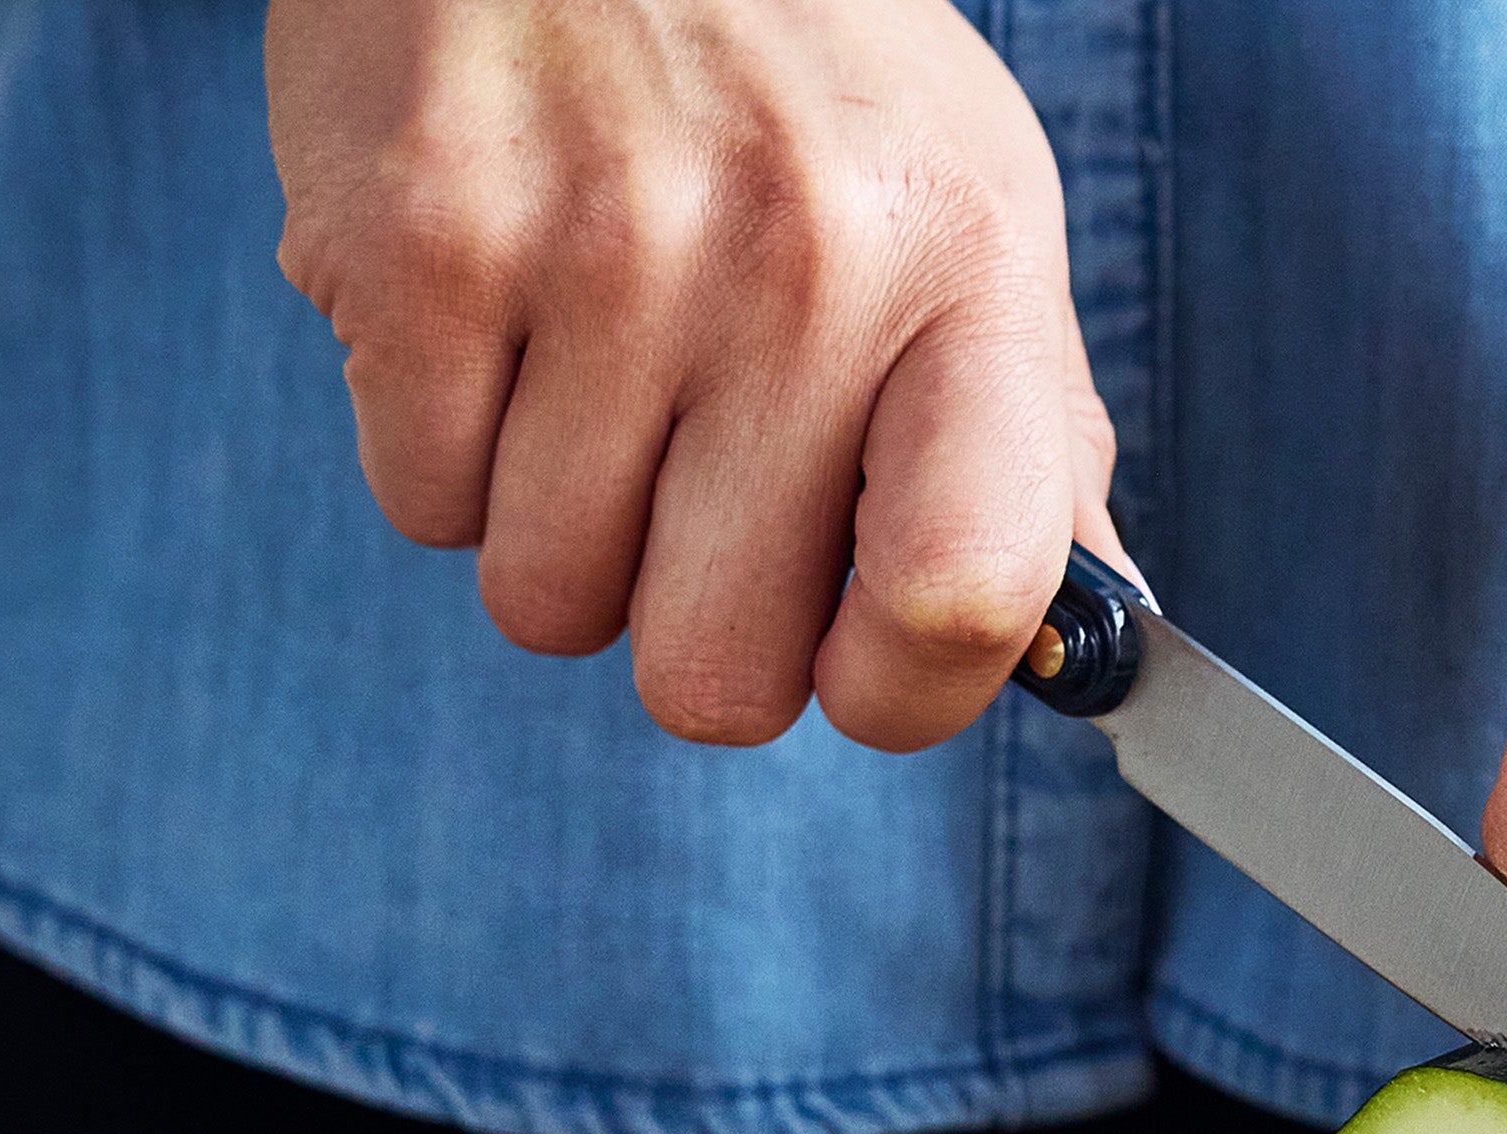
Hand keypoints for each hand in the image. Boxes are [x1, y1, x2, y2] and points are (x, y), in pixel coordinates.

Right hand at [265, 0, 1117, 752]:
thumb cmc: (791, 66)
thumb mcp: (966, 211)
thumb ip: (1027, 445)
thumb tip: (1087, 652)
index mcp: (963, 271)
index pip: (964, 601)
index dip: (897, 694)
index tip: (855, 659)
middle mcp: (799, 262)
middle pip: (714, 679)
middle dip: (684, 614)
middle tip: (686, 467)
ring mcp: (601, 249)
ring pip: (546, 601)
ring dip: (552, 523)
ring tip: (585, 351)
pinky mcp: (423, 237)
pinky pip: (419, 508)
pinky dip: (440, 443)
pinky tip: (495, 306)